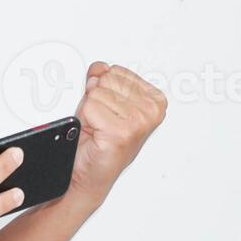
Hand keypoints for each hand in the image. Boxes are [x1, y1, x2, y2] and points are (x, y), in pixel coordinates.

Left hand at [66, 62, 166, 209]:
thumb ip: (102, 78)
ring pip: (96, 93)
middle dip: (96, 99)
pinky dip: (87, 120)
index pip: (115, 71)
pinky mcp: (122, 132)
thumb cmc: (97, 141)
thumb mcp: (102, 100)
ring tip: (98, 127)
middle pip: (106, 79)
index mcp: (154, 100)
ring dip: (91, 111)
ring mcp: (138, 121)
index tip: (109, 110)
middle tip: (101, 120)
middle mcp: (150, 111)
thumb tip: (99, 67)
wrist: (87, 173)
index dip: (103, 89)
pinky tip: (96, 133)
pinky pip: (90, 106)